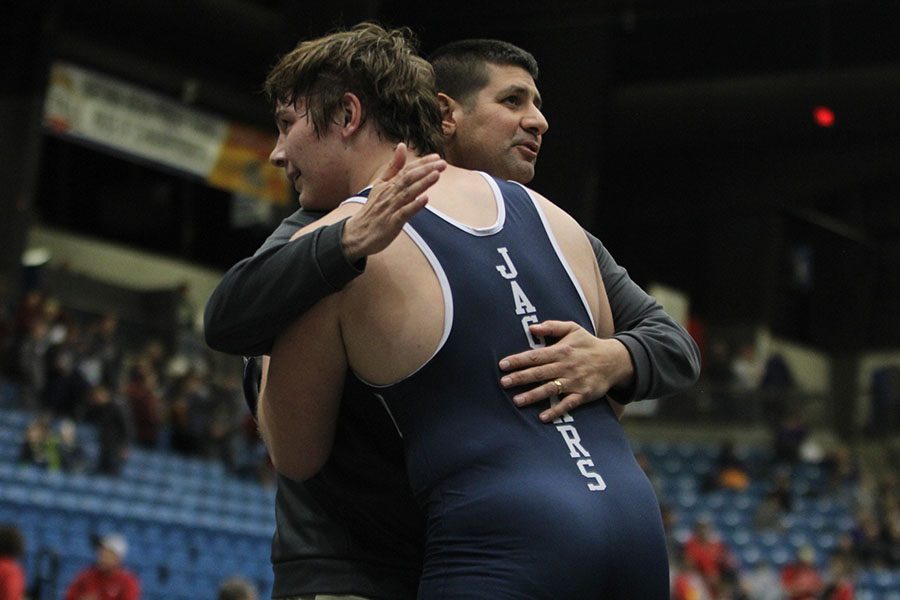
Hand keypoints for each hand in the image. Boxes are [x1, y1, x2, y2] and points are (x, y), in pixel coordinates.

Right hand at [342, 143, 445, 260]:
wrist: (357, 234)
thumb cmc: (372, 210)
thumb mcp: (380, 184)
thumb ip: (393, 167)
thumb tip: (402, 146)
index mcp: (388, 184)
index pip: (407, 170)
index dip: (422, 163)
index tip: (437, 156)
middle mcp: (389, 194)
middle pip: (408, 178)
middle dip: (426, 170)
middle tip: (443, 163)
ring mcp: (390, 208)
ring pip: (407, 193)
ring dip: (422, 183)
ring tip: (436, 175)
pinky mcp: (391, 223)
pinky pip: (404, 212)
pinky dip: (414, 205)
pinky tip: (425, 199)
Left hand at [498, 320, 633, 421]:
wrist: (615, 360)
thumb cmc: (589, 344)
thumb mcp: (573, 328)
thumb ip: (552, 326)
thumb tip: (531, 328)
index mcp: (561, 350)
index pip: (535, 356)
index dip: (518, 360)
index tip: (502, 365)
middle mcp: (566, 366)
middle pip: (539, 373)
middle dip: (520, 378)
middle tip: (503, 383)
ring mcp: (574, 381)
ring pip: (550, 389)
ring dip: (533, 395)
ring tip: (516, 401)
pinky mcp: (583, 394)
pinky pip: (568, 404)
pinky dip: (556, 411)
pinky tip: (543, 417)